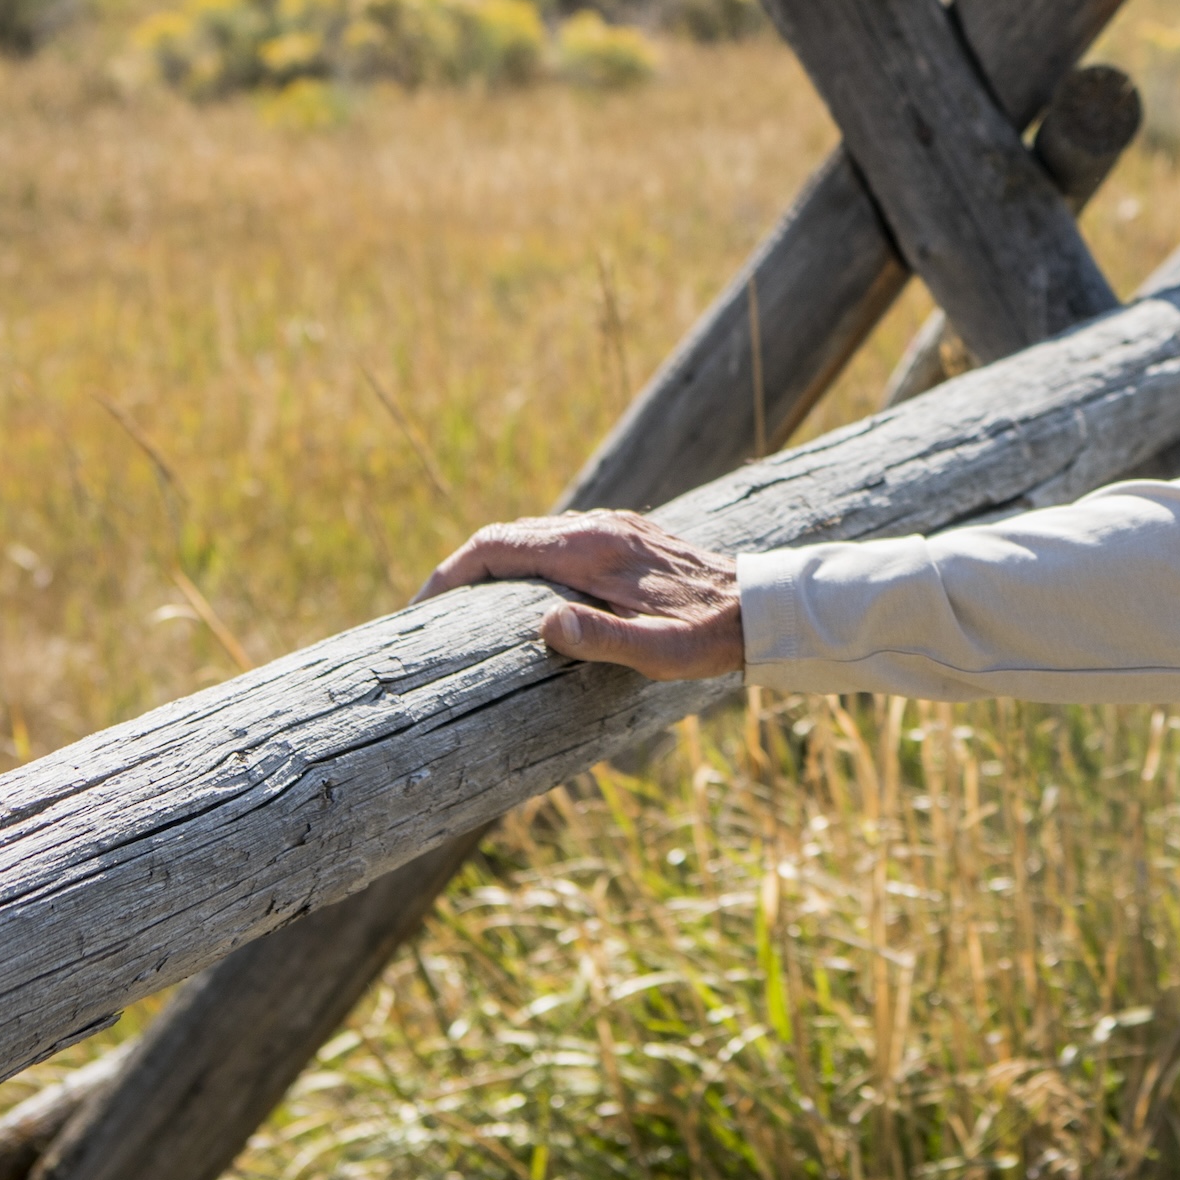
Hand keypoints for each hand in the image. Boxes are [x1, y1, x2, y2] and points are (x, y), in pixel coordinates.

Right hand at [421, 509, 743, 677]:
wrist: (760, 605)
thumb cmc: (708, 637)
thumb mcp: (658, 652)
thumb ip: (602, 639)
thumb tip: (544, 624)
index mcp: (591, 550)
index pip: (496, 547)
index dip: (450, 574)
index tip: (419, 609)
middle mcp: (597, 527)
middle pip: (506, 536)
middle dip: (461, 571)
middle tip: (428, 615)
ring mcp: (612, 527)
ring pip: (532, 535)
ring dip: (493, 565)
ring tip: (465, 608)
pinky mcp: (626, 535)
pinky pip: (558, 539)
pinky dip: (526, 560)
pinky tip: (524, 593)